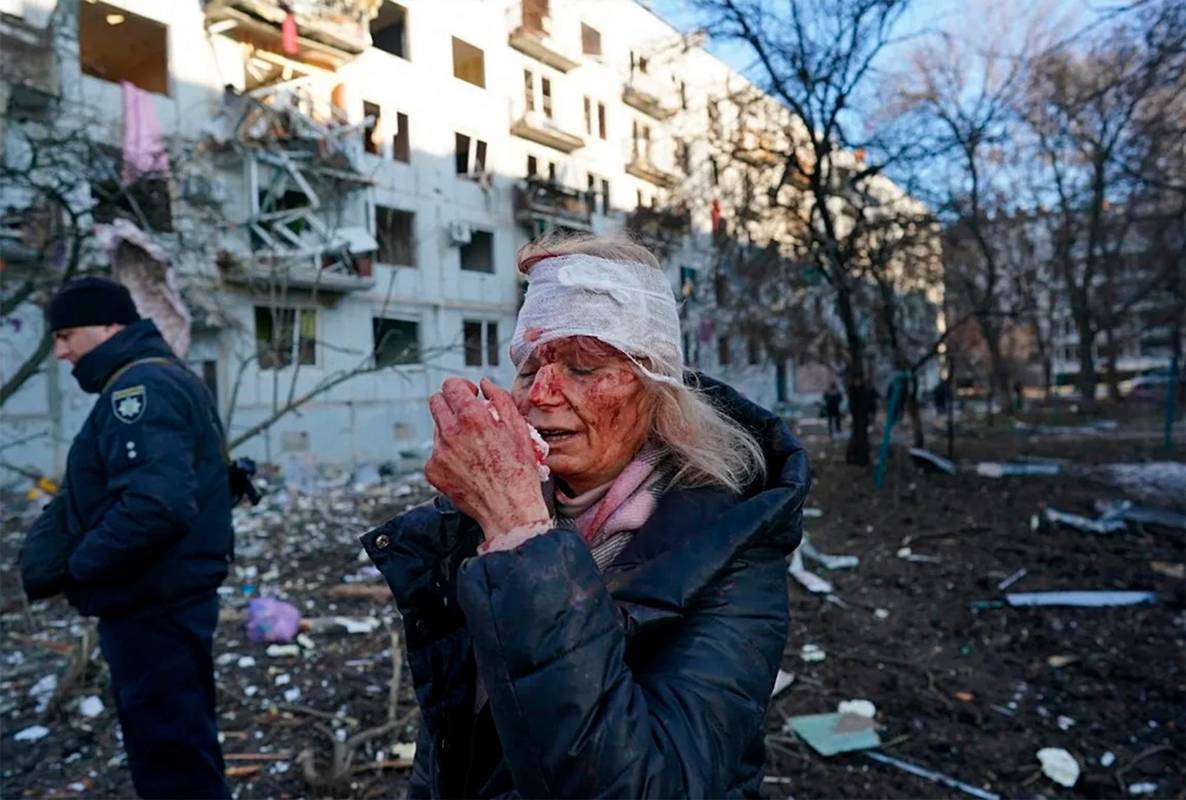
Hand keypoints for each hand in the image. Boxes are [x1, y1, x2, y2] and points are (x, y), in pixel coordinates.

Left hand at [425, 378, 549, 539]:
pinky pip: (436, 453)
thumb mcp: (519, 428)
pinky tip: (467, 465)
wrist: (509, 509)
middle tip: (467, 415)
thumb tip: (485, 383)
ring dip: (451, 429)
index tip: (470, 394)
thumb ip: (500, 398)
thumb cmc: (519, 471)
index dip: (461, 386)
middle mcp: (450, 433)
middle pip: (436, 402)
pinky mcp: (432, 471)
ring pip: (436, 428)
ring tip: (473, 447)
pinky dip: (448, 454)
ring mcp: (438, 453)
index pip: (451, 386)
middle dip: (451, 403)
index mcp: (472, 418)